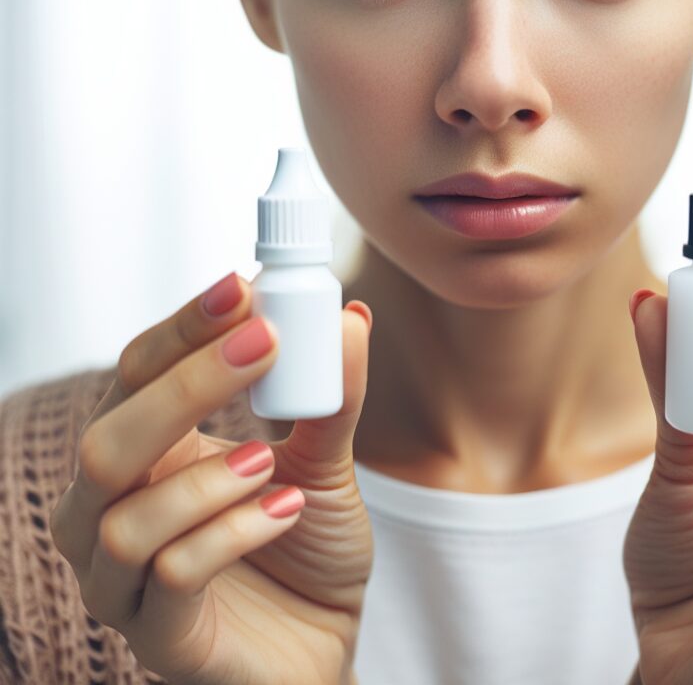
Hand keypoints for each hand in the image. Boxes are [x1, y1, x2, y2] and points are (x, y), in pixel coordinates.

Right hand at [49, 272, 374, 684]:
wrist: (326, 640)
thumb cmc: (307, 546)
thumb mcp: (326, 463)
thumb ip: (333, 398)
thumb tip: (351, 318)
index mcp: (148, 455)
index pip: (134, 377)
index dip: (178, 329)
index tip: (238, 287)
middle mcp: (114, 514)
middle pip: (105, 441)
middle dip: (186, 386)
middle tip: (262, 344)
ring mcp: (127, 583)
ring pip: (119, 520)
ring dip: (204, 479)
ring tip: (271, 462)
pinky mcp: (160, 639)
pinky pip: (168, 579)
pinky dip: (229, 535)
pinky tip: (284, 511)